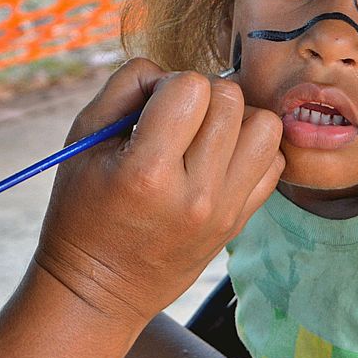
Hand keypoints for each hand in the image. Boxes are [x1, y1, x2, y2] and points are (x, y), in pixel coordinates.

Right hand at [34, 59, 283, 325]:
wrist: (100, 287)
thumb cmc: (83, 208)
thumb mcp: (84, 139)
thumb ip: (125, 87)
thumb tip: (170, 70)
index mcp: (148, 172)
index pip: (191, 86)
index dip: (168, 84)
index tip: (149, 108)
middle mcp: (195, 193)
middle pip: (231, 99)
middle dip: (202, 95)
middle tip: (175, 119)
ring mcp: (224, 210)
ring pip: (265, 125)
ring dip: (236, 119)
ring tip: (203, 135)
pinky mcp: (240, 221)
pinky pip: (273, 160)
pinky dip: (250, 150)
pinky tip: (217, 160)